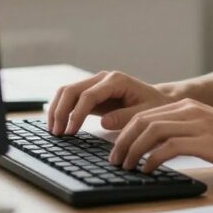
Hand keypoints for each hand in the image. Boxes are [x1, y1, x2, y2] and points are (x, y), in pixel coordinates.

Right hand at [47, 70, 170, 134]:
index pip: (89, 95)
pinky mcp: (91, 93)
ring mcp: (95, 84)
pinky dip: (61, 110)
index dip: (77, 113)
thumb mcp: (145, 113)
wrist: (158, 99)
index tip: (70, 131)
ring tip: (54, 131)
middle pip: (72, 90)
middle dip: (61, 111)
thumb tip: (104, 122)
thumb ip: (125, 117)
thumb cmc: (153, 106)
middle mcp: (102, 78)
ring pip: (67, 92)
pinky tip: (58, 125)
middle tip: (57, 133)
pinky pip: (70, 98)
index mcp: (116, 80)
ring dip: (57, 110)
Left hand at [108, 98, 212, 176]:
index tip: (117, 150)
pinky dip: (152, 159)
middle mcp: (190, 110)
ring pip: (151, 131)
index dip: (126, 131)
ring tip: (127, 166)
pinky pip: (168, 147)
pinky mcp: (205, 141)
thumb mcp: (209, 130)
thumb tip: (160, 148)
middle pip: (142, 120)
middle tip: (115, 160)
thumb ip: (187, 133)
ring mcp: (198, 124)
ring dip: (133, 150)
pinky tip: (148, 170)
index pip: (146, 114)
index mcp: (189, 106)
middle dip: (123, 141)